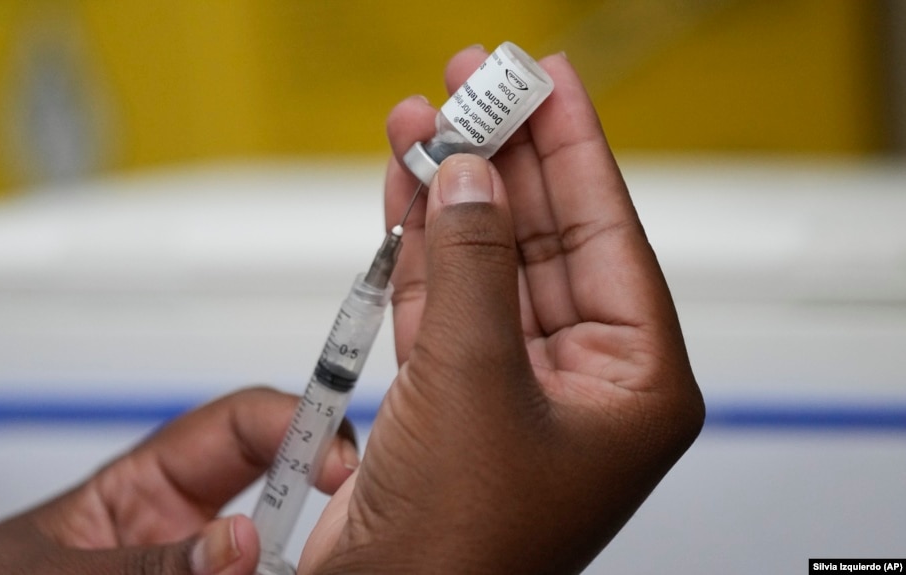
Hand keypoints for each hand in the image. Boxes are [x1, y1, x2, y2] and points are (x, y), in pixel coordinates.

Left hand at [0, 388, 358, 574]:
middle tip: (351, 519)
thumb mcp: (47, 570)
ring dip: (301, 556)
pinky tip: (300, 570)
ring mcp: (194, 568)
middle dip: (319, 496)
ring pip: (268, 555)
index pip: (238, 429)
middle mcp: (182, 531)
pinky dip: (275, 570)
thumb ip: (141, 559)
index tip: (335, 456)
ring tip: (322, 557)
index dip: (294, 425)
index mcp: (144, 485)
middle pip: (277, 496)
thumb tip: (233, 543)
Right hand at [300, 47, 703, 573]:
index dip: (576, 148)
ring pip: (488, 263)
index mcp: (633, 384)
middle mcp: (583, 380)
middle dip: (506, 161)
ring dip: (451, 196)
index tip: (550, 81)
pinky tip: (404, 193)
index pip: (609, 235)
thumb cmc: (460, 545)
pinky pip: (446, 299)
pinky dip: (422, 249)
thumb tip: (465, 178)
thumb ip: (473, 265)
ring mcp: (516, 386)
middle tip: (476, 88)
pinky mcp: (456, 395)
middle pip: (546, 238)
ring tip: (422, 122)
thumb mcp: (474, 380)